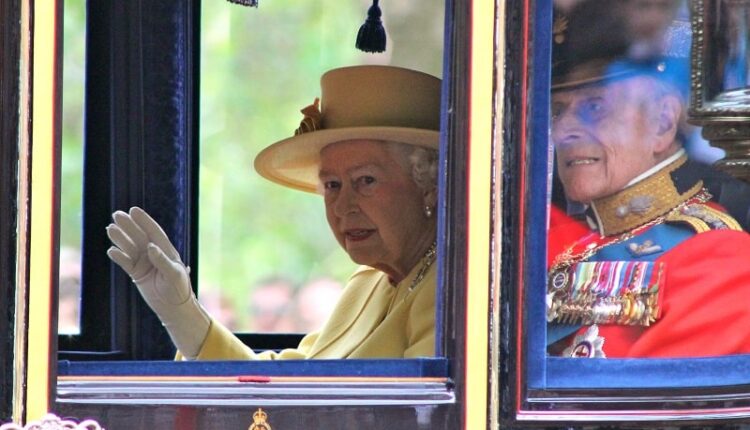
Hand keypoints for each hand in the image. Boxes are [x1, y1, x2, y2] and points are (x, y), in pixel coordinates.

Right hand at [106, 206, 209, 358]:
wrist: (173, 307)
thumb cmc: (179, 288)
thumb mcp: (173, 274)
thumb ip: (162, 260)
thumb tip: (150, 246)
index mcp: (166, 250)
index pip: (154, 232)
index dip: (144, 221)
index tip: (134, 210)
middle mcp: (154, 254)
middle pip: (139, 236)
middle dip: (129, 226)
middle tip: (116, 215)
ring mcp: (144, 263)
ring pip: (130, 247)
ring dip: (120, 238)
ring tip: (110, 229)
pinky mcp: (136, 273)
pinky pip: (125, 262)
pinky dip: (119, 256)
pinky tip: (111, 250)